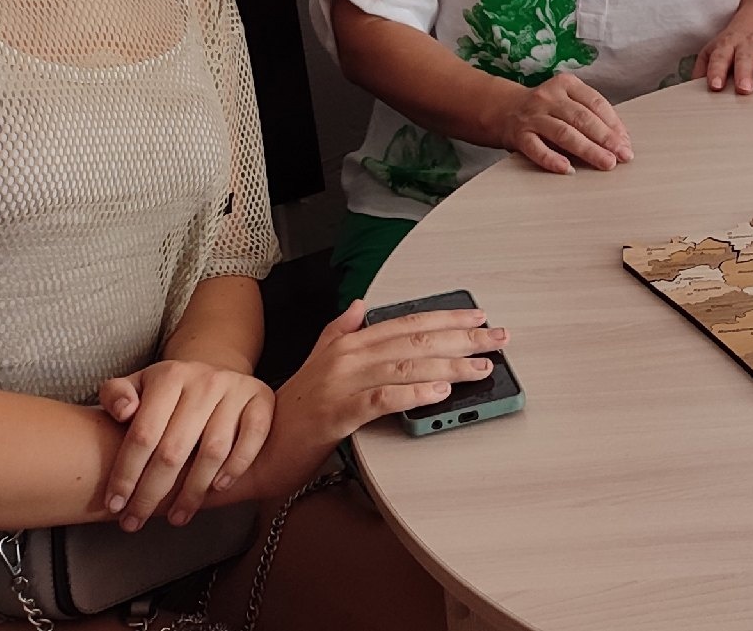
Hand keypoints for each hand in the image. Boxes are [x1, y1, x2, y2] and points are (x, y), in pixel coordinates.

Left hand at [96, 360, 274, 530]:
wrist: (215, 376)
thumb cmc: (168, 394)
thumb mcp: (137, 385)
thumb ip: (116, 395)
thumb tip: (124, 412)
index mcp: (169, 376)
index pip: (143, 434)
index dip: (126, 474)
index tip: (114, 505)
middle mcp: (204, 381)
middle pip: (174, 450)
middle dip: (151, 493)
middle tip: (136, 521)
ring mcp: (236, 390)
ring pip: (213, 451)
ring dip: (192, 492)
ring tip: (176, 517)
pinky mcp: (262, 400)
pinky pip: (252, 439)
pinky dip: (236, 467)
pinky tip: (217, 489)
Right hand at [240, 301, 508, 500]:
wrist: (254, 446)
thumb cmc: (290, 410)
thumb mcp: (316, 362)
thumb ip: (339, 332)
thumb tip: (360, 305)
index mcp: (348, 342)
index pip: (406, 322)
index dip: (446, 316)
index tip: (479, 315)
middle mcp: (347, 356)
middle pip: (415, 340)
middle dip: (462, 337)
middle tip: (498, 338)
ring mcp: (341, 383)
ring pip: (406, 366)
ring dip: (449, 364)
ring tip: (482, 366)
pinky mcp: (336, 414)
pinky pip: (382, 399)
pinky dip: (413, 392)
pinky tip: (440, 390)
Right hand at [487, 72, 631, 172]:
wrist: (503, 110)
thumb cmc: (545, 109)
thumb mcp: (567, 102)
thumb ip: (590, 115)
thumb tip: (621, 140)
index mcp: (566, 84)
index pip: (595, 103)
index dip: (614, 124)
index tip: (626, 143)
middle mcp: (549, 97)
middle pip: (582, 118)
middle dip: (606, 139)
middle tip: (623, 156)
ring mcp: (532, 116)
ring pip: (564, 133)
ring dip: (588, 150)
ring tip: (606, 163)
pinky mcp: (519, 135)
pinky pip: (537, 148)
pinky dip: (552, 159)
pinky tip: (567, 169)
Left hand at [696, 11, 752, 93]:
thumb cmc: (732, 44)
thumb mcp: (713, 52)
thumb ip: (702, 70)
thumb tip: (689, 92)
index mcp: (726, 46)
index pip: (719, 58)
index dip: (716, 71)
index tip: (714, 86)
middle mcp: (745, 44)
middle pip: (744, 57)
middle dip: (743, 73)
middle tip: (743, 89)